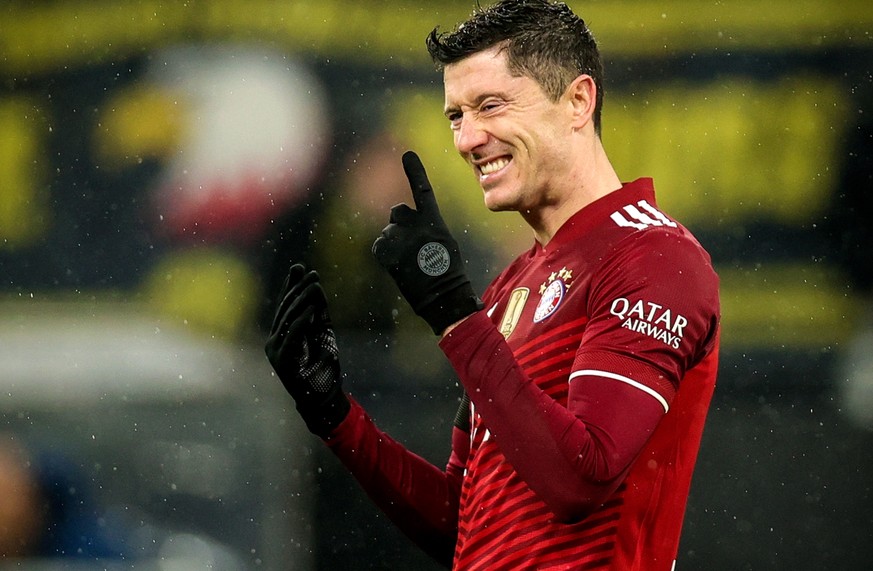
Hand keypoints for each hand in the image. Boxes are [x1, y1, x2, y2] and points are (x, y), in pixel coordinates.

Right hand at [265, 264, 349, 436]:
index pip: (285, 305)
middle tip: (312, 274)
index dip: (291, 286)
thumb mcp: (322, 332)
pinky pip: (292, 336)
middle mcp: (274, 341)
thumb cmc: (323, 366)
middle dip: (298, 290)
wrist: (323, 398)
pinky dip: (302, 321)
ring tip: (314, 285)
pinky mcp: (282, 361)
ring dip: (302, 301)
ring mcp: (275, 352)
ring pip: (288, 320)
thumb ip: (318, 312)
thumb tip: (314, 286)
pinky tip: (311, 309)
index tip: (300, 268)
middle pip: (286, 309)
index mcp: (281, 334)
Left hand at [372, 151, 482, 334]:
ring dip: (394, 243)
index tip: (408, 155)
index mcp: (434, 221)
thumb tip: (411, 223)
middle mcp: (416, 226)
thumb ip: (427, 228)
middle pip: (397, 212)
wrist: (443, 296)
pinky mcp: (388, 254)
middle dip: (400, 224)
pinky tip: (399, 265)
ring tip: (409, 261)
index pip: (423, 190)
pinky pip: (380, 246)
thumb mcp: (445, 243)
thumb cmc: (448, 272)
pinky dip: (386, 254)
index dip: (415, 171)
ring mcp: (400, 240)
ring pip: (388, 232)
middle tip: (411, 244)